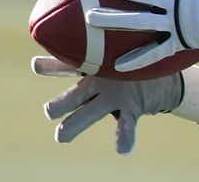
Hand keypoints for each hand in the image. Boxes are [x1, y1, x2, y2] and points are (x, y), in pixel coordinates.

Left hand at [32, 56, 182, 153]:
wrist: (163, 75)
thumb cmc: (130, 62)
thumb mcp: (110, 55)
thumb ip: (85, 57)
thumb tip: (50, 48)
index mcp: (93, 66)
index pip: (67, 66)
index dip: (51, 65)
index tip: (34, 65)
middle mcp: (102, 80)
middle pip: (75, 94)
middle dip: (60, 103)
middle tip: (48, 111)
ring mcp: (118, 94)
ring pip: (93, 112)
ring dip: (77, 123)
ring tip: (61, 136)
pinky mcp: (133, 107)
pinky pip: (127, 126)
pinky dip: (125, 138)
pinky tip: (122, 150)